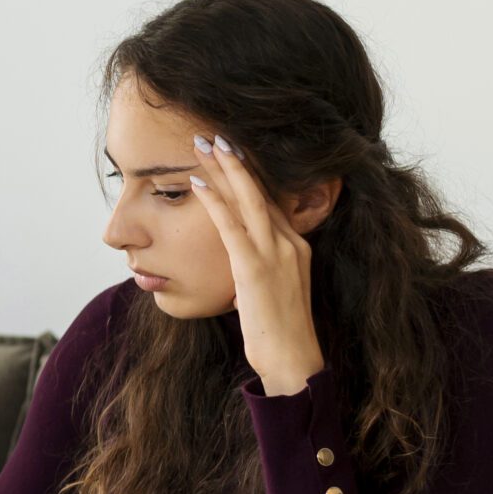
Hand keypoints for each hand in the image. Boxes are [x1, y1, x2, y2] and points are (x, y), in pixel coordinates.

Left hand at [190, 135, 327, 396]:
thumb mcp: (272, 287)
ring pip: (248, 200)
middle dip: (235, 161)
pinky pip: (232, 228)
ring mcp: (276, 254)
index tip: (230, 149)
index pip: (270, 199)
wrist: (292, 359)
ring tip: (204, 143)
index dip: (249, 173)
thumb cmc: (277, 329)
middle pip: (260, 191)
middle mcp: (290, 243)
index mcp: (295, 245)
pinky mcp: (256, 270)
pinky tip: (197, 184)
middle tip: (213, 134)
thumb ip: (261, 264)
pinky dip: (215, 203)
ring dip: (224, 169)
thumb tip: (241, 255)